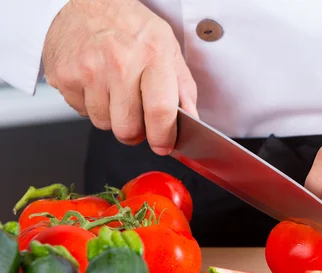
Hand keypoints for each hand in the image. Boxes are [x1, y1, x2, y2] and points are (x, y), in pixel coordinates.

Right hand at [42, 0, 198, 154]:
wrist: (86, 2)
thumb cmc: (130, 24)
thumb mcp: (168, 46)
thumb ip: (183, 86)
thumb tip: (191, 120)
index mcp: (152, 55)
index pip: (160, 111)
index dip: (163, 137)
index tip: (163, 145)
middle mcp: (120, 63)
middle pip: (128, 128)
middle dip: (137, 132)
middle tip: (138, 117)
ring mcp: (88, 70)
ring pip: (104, 124)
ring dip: (113, 117)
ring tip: (116, 91)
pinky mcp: (65, 76)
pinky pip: (82, 112)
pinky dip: (92, 105)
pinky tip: (97, 84)